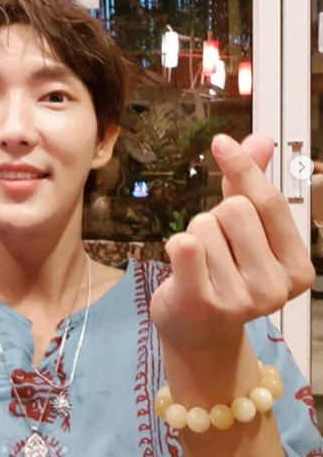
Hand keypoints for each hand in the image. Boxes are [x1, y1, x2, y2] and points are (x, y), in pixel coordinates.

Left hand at [150, 133, 314, 349]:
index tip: (221, 143)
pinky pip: (185, 246)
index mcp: (296, 266)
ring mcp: (241, 299)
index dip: (243, 168)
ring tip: (200, 265)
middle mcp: (275, 286)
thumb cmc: (223, 275)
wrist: (198, 332)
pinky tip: (182, 268)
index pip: (268, 202)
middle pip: (233, 209)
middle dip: (214, 218)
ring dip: (194, 236)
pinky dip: (175, 245)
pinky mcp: (203, 303)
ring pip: (204, 225)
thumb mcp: (245, 233)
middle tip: (213, 249)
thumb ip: (251, 187)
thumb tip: (261, 139)